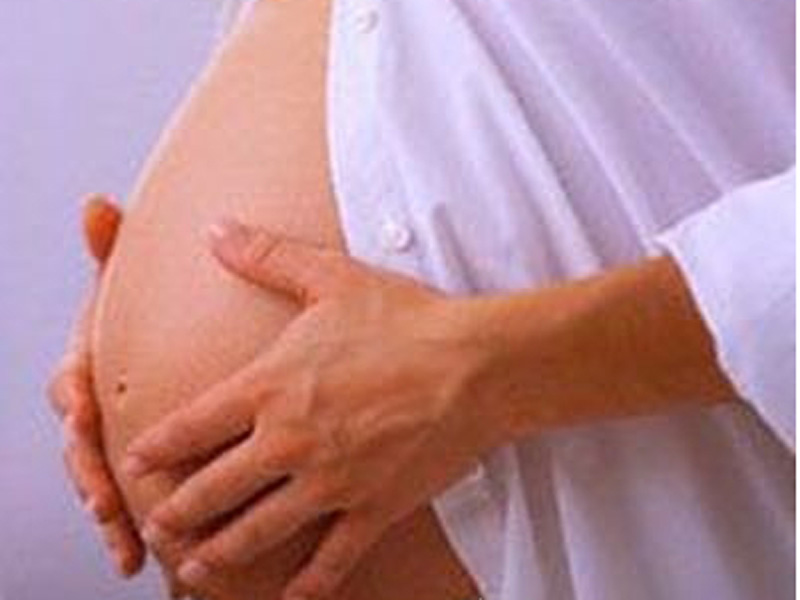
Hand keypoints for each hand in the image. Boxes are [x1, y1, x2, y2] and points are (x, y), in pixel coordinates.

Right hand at [47, 195, 147, 576]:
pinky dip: (127, 531)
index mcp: (91, 364)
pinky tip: (137, 559)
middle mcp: (97, 407)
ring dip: (108, 512)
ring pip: (102, 481)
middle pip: (81, 445)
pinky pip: (128, 502)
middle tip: (104, 496)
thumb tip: (97, 203)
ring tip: (122, 541)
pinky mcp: (140, 468)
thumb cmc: (153, 316)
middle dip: (88, 472)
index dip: (72, 396)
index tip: (82, 412)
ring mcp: (115, 440)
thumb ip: (114, 252)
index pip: (71, 381)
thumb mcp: (134, 285)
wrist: (185, 354)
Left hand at [124, 220, 504, 599]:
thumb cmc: (405, 320)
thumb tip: (215, 229)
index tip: (137, 464)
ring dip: (219, 553)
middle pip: (213, 489)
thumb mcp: (330, 276)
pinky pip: (332, 558)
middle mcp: (289, 442)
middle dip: (177, 512)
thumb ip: (266, 256)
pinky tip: (290, 599)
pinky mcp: (373, 507)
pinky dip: (308, 585)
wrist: (475, 365)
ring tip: (195, 568)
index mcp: (271, 388)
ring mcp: (330, 482)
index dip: (158, 448)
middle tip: (156, 526)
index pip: (193, 426)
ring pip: (257, 531)